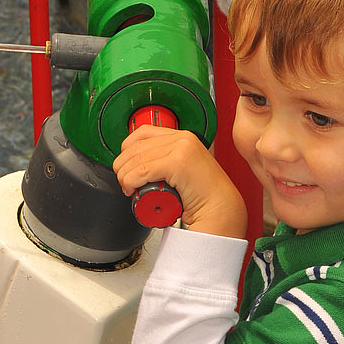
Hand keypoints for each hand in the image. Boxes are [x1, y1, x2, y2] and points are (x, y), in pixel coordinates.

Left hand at [113, 125, 247, 238]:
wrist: (220, 210)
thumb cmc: (201, 197)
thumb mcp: (179, 172)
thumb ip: (164, 162)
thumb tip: (136, 164)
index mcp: (182, 137)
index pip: (141, 133)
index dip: (126, 150)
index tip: (125, 168)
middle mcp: (182, 138)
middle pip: (135, 146)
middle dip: (122, 166)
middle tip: (124, 182)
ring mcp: (182, 148)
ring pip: (136, 159)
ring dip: (124, 176)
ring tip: (129, 189)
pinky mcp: (179, 162)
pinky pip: (143, 170)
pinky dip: (131, 181)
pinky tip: (132, 190)